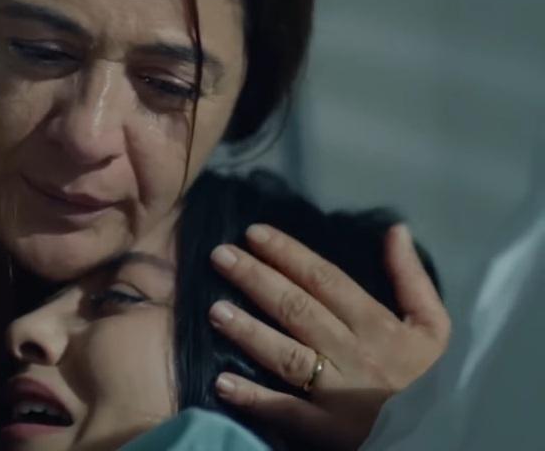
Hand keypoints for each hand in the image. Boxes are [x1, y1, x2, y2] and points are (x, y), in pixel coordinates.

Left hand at [207, 224, 449, 449]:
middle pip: (298, 310)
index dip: (289, 254)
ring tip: (215, 310)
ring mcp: (339, 395)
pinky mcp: (327, 431)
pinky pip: (286, 412)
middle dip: (256, 279)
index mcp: (379, 327)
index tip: (254, 233)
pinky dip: (254, 398)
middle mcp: (355, 355)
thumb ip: (412, 279)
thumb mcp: (433, 327)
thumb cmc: (429, 378)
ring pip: (288, 356)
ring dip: (249, 333)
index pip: (326, 280)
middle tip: (219, 256)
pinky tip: (222, 382)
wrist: (444, 440)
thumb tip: (395, 229)